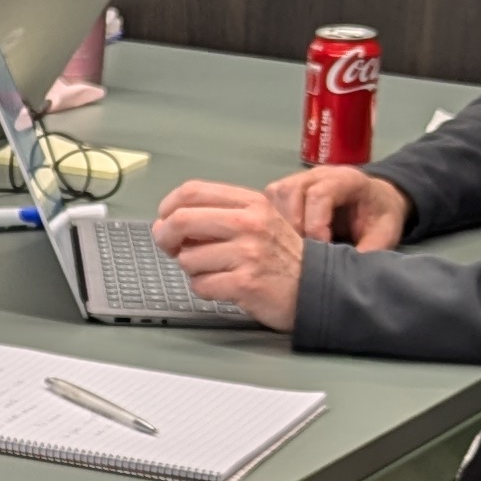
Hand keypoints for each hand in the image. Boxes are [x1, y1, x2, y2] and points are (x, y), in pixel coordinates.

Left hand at [150, 179, 309, 330]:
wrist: (316, 288)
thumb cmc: (282, 257)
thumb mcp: (259, 221)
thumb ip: (221, 215)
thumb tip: (170, 221)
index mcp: (251, 203)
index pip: (192, 191)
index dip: (169, 206)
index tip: (165, 220)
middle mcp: (249, 223)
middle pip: (181, 220)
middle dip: (165, 237)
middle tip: (169, 247)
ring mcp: (248, 253)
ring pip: (188, 259)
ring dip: (194, 270)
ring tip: (218, 271)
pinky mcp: (245, 283)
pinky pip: (200, 286)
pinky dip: (206, 290)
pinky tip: (225, 287)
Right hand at [270, 164, 410, 249]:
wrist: (376, 202)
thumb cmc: (379, 219)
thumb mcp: (384, 236)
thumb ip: (367, 252)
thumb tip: (345, 276)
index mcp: (347, 180)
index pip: (320, 194)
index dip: (315, 224)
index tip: (322, 248)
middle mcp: (321, 174)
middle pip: (292, 191)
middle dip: (293, 226)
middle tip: (301, 252)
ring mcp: (301, 178)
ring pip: (276, 194)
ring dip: (278, 224)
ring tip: (290, 247)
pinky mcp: (288, 189)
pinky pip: (269, 200)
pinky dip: (272, 221)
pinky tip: (282, 240)